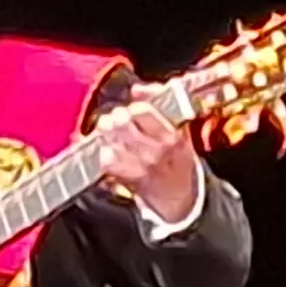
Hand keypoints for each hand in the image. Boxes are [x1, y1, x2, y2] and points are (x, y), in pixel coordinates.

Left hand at [98, 100, 205, 222]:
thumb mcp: (179, 129)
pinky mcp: (128, 179)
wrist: (181, 197)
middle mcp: (155, 150)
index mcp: (171, 135)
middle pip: (121, 123)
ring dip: (106, 134)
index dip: (132, 108)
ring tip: (110, 133)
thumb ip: (160, 102)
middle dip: (114, 118)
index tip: (132, 112)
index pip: (142, 112)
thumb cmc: (178, 158)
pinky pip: (106, 160)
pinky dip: (104, 153)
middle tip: (116, 120)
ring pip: (110, 140)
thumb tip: (137, 89)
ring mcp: (141, 166)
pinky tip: (110, 151)